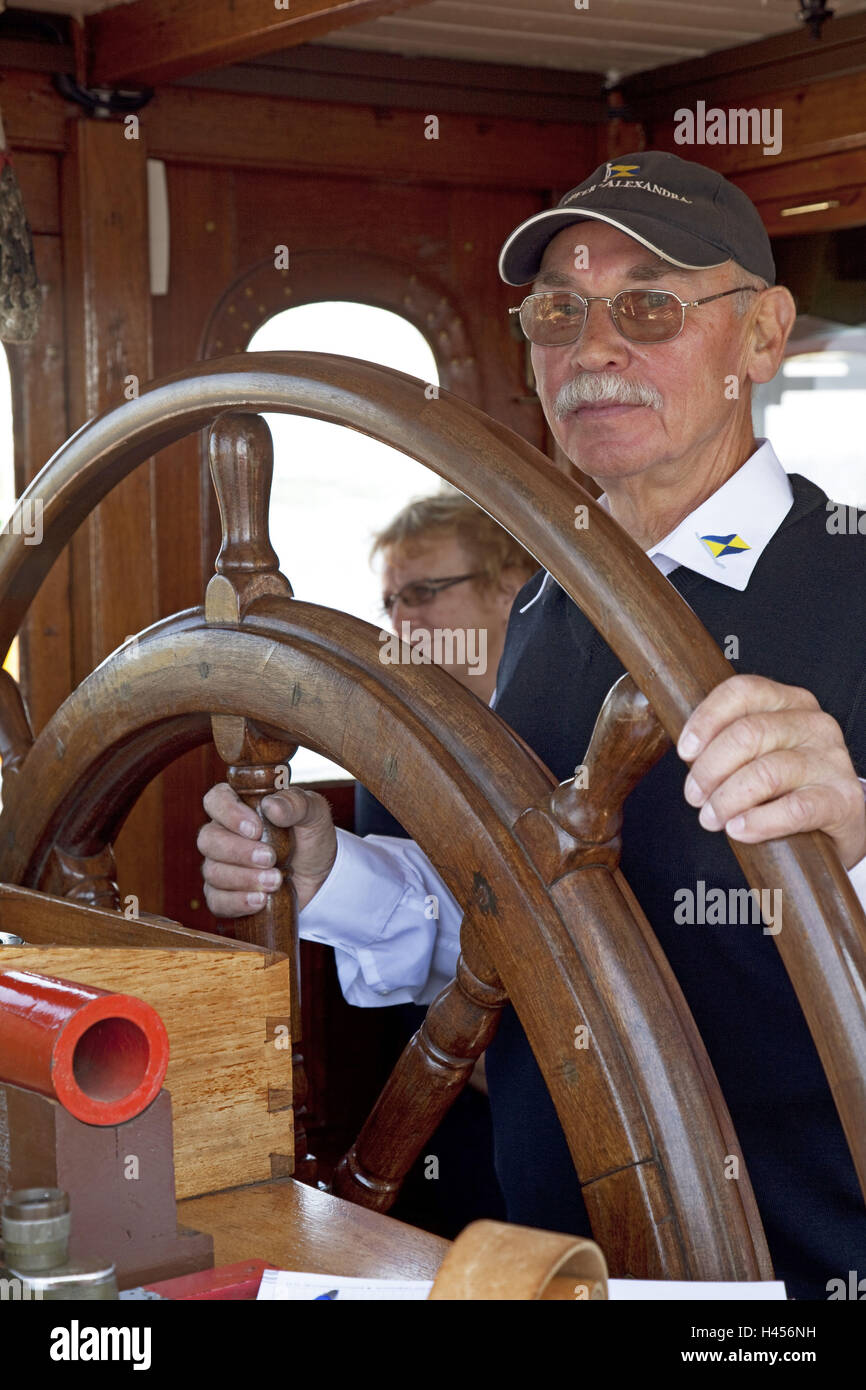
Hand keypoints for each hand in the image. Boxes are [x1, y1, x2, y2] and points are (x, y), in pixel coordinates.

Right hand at [198, 782, 336, 917]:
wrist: (321, 877)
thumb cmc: (311, 837)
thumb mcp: (314, 814)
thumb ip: (295, 804)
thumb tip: (271, 805)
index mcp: (239, 806)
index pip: (215, 800)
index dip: (229, 814)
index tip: (256, 829)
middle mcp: (223, 834)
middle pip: (208, 840)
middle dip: (239, 852)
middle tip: (271, 858)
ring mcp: (220, 866)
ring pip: (213, 872)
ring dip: (245, 878)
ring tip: (275, 881)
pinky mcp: (223, 895)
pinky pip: (217, 901)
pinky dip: (238, 902)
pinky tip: (261, 900)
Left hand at [677, 674, 865, 870]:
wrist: (838, 822)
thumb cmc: (788, 784)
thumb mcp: (761, 751)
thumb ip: (727, 742)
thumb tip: (687, 751)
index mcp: (790, 702)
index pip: (742, 692)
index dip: (706, 720)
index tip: (685, 752)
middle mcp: (814, 724)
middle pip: (748, 734)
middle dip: (710, 769)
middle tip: (694, 796)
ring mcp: (832, 761)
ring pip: (766, 773)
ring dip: (727, 800)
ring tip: (711, 818)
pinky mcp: (843, 799)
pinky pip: (794, 809)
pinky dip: (759, 822)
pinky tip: (739, 830)